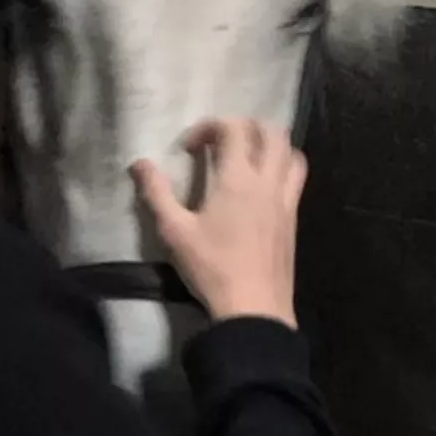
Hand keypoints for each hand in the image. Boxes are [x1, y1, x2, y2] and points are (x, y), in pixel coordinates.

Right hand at [130, 118, 306, 326]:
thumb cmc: (212, 268)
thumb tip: (139, 163)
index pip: (233, 129)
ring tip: (248, 159)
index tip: (189, 149)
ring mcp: (286, 200)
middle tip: (221, 143)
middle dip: (244, 127)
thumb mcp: (174, 231)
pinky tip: (263, 187)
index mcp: (237, 179)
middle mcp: (267, 182)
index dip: (209, 127)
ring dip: (271, 145)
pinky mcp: (293, 219)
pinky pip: (296, 179)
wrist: (254, 309)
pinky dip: (282, 168)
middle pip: (270, 132)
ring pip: (291, 153)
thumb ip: (156, 193)